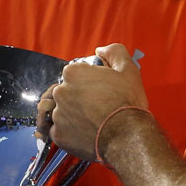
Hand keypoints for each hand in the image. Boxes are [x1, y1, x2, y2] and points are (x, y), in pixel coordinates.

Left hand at [39, 44, 148, 160]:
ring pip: (59, 112)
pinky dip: (67, 132)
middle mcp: (61, 92)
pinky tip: (81, 132)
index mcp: (74, 73)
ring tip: (89, 121)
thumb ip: (114, 52)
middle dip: (76, 97)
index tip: (97, 89)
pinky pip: (57, 132)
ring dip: (70, 115)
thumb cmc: (127, 103)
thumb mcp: (128, 69)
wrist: (127, 136)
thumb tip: (101, 49)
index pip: (73, 73)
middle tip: (95, 106)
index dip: (86, 81)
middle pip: (64, 92)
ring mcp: (58, 114)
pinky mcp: (58, 135)